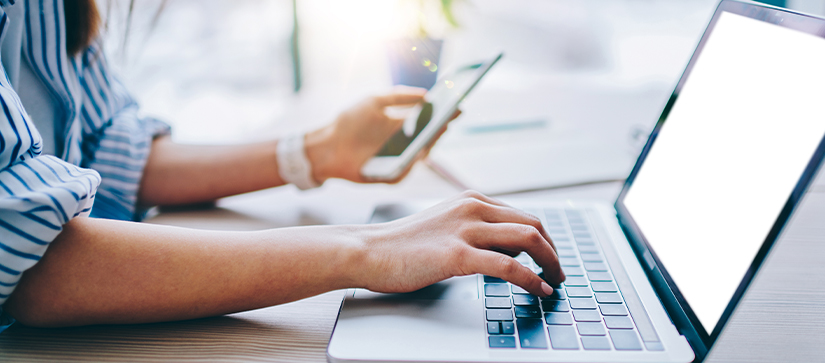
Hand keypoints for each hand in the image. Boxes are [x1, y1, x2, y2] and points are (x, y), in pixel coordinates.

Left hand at [304, 87, 455, 183]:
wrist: (327, 145)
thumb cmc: (349, 122)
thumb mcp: (374, 101)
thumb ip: (399, 96)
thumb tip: (426, 95)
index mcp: (401, 125)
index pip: (428, 120)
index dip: (442, 115)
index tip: (455, 106)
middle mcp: (403, 144)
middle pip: (428, 138)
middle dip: (439, 130)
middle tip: (447, 122)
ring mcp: (397, 160)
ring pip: (419, 156)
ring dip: (427, 147)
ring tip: (433, 136)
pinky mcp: (389, 176)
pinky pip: (404, 172)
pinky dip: (409, 164)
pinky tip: (414, 154)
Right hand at [354, 191, 564, 296]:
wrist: (367, 250)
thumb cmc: (401, 244)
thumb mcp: (444, 225)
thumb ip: (473, 230)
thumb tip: (505, 250)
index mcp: (471, 200)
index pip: (523, 216)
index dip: (544, 240)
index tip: (549, 260)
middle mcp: (473, 208)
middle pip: (533, 225)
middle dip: (553, 251)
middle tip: (558, 273)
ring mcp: (466, 230)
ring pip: (528, 240)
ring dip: (549, 263)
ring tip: (554, 282)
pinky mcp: (457, 254)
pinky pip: (508, 266)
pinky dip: (530, 280)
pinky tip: (538, 290)